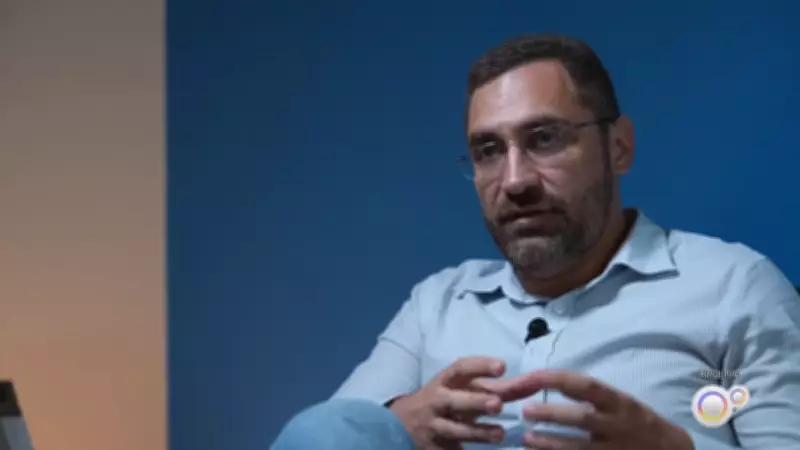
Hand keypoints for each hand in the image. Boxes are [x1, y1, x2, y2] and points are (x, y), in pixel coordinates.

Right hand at [390, 356, 513, 449]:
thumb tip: (536, 381)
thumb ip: (501, 387)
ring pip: (453, 429)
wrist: (404, 423)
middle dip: (475, 401)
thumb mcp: (467, 389)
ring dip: (476, 432)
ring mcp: (433, 426)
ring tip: (499, 434)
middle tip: (498, 404)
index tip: (502, 366)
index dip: (480, 366)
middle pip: (454, 400)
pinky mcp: (434, 448)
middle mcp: (437, 401)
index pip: (461, 368)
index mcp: (446, 381)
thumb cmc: (447, 400)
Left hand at [517, 370, 693, 449]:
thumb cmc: (638, 423)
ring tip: (527, 438)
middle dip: (552, 414)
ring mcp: (615, 449)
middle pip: (582, 418)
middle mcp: (618, 425)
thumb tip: (549, 382)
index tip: (533, 376)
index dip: (558, 379)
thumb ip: (591, 396)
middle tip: (525, 410)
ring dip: (551, 443)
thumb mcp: (621, 403)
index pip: (586, 385)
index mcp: (619, 403)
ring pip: (580, 447)